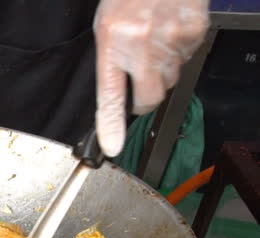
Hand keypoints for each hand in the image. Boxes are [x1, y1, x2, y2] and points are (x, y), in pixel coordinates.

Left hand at [93, 0, 208, 156]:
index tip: (112, 145)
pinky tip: (170, 31)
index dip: (112, 125)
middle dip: (144, 98)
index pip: (110, 95)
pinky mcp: (195, 33)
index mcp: (113, 42)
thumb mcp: (107, 26)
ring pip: (170, 78)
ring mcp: (172, 40)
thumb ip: (112, 60)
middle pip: (149, 98)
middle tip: (139, 81)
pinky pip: (188, 58)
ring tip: (155, 41)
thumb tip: (120, 94)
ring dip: (162, 70)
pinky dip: (179, 51)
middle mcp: (142, 45)